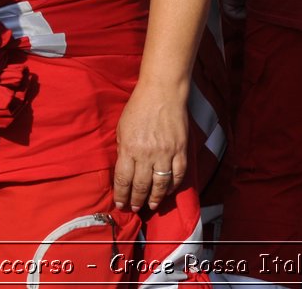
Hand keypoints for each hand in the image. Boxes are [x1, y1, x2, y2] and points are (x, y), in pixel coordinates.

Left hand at [113, 83, 187, 211]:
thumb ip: (122, 149)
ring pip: (160, 185)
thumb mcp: (121, 127)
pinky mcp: (180, 151)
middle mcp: (147, 154)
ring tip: (150, 206)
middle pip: (141, 186)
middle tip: (134, 208)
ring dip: (154, 199)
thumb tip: (124, 169)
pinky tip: (167, 191)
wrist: (162, 92)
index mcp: (129, 148)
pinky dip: (172, 186)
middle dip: (136, 201)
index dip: (121, 195)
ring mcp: (166, 153)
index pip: (123, 180)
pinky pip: (177, 175)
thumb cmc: (138, 107)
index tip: (120, 204)